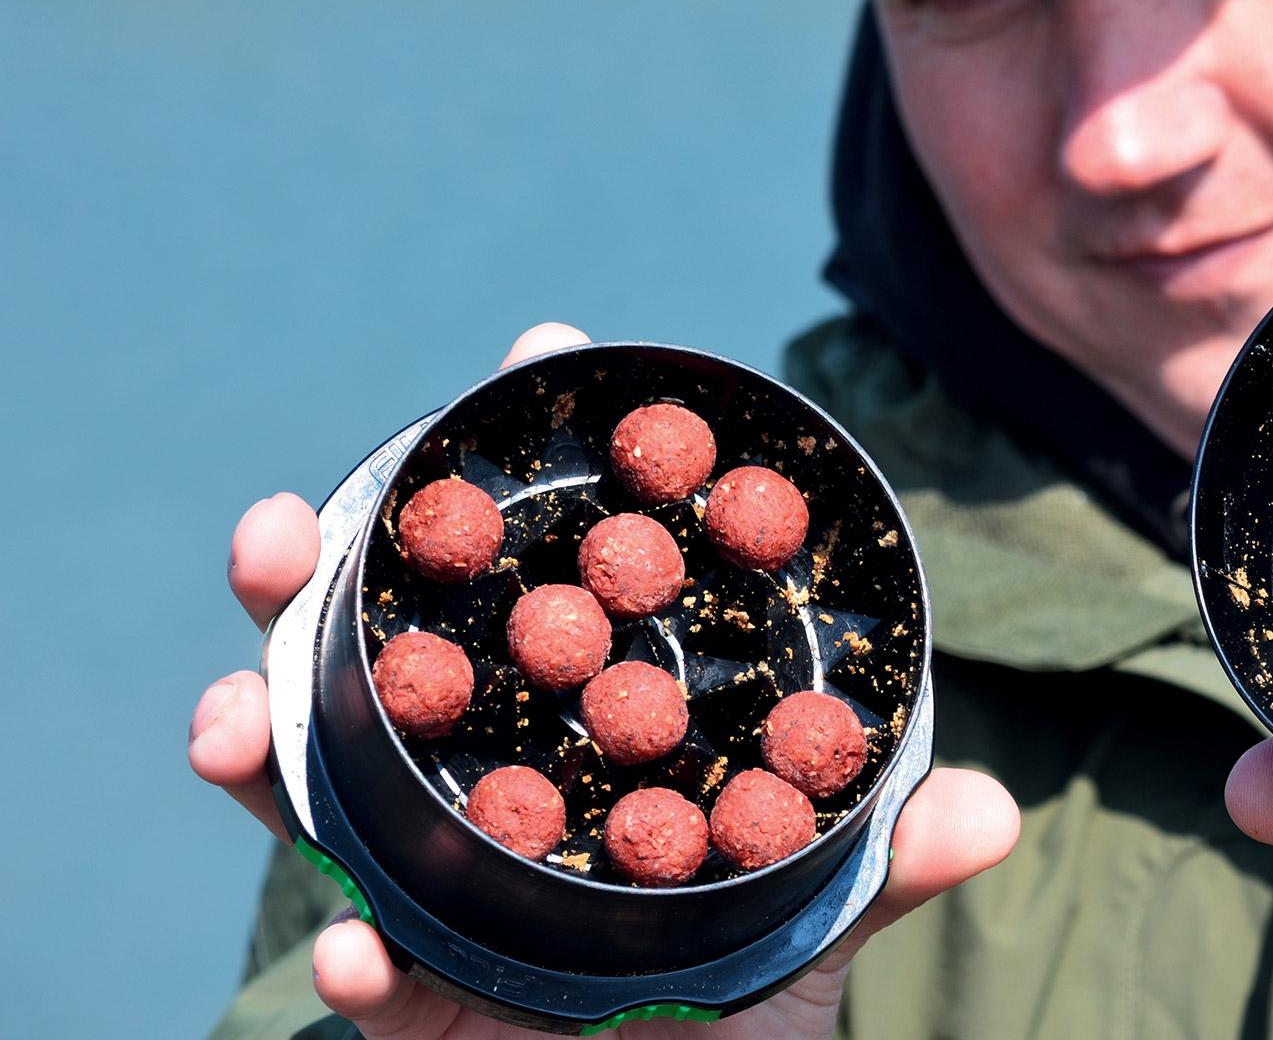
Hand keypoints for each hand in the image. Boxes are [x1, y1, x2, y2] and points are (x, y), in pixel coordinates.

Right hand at [189, 323, 1019, 1038]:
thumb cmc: (744, 977)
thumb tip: (991, 810)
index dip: (541, 464)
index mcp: (581, 714)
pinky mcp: (414, 989)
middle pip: (391, 649)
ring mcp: (434, 868)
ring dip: (264, 739)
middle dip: (319, 574)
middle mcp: (486, 767)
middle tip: (281, 521)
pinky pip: (368, 968)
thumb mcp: (823, 896)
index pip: (553, 568)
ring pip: (323, 786)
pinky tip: (355, 953)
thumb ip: (889, 850)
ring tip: (225, 715)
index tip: (541, 351)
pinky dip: (355, 959)